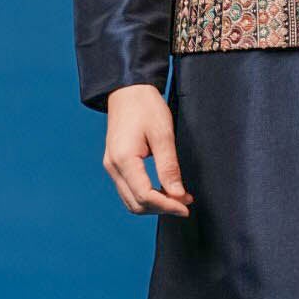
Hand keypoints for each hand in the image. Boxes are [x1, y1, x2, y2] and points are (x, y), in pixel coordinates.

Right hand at [103, 85, 195, 216]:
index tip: (186, 207)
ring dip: (154, 204)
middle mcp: (113, 166)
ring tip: (178, 198)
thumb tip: (177, 195)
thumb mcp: (163, 135)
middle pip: (136, 204)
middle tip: (185, 203)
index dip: (167, 205)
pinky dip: (146, 196)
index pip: (145, 196)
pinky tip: (164, 190)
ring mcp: (112, 166)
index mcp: (123, 159)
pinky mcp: (115, 164)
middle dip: (161, 208)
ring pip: (131, 200)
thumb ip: (169, 167)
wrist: (128, 90)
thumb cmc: (145, 107)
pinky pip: (129, 190)